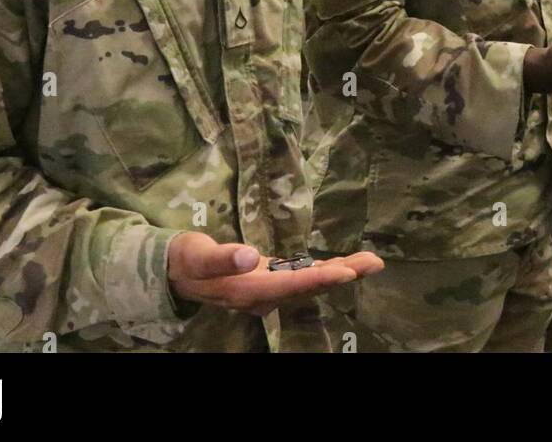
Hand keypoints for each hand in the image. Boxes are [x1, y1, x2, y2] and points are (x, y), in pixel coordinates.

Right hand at [168, 233, 383, 315]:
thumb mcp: (197, 256)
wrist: (176, 272)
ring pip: (310, 284)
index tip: (348, 272)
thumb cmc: (186, 259)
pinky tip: (346, 265)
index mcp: (247, 290)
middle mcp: (263, 295)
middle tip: (375, 262)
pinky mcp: (271, 282)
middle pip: (309, 287)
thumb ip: (222, 258)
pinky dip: (326, 272)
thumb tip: (249, 256)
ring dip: (341, 273)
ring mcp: (268, 291)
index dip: (319, 280)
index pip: (290, 285)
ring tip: (371, 261)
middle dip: (343, 275)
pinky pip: (304, 279)